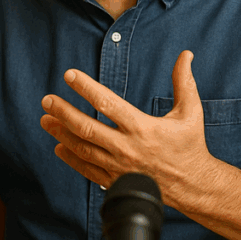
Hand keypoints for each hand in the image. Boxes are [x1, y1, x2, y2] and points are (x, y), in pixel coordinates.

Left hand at [39, 50, 216, 209]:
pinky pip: (88, 169)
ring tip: (46, 120)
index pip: (107, 103)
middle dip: (63, 112)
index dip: (85, 87)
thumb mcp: (191, 111)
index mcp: (142, 127)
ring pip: (83, 148)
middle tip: (47, 100)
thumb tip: (186, 54)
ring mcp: (119, 166)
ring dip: (62, 133)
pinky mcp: (117, 181)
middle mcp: (127, 147)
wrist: (194, 185)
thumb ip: (184, 82)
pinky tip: (59, 147)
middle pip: (87, 127)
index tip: (69, 75)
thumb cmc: (190, 145)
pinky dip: (71, 159)